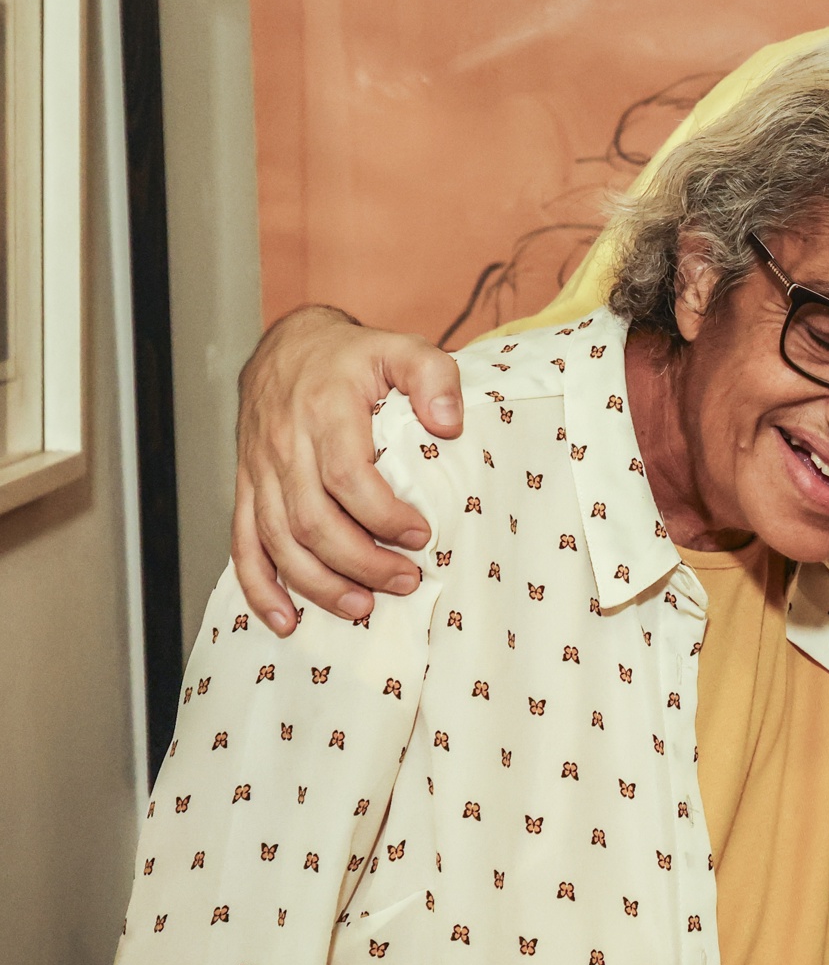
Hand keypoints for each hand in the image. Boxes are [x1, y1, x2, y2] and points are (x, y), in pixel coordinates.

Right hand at [233, 305, 462, 635]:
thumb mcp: (402, 347)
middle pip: (312, 520)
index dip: (383, 515)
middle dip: (360, 561)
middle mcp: (285, 446)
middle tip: (405, 581)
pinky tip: (286, 618)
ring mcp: (260, 471)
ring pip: (278, 541)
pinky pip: (243, 545)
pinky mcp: (246, 489)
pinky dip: (260, 588)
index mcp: (325, 410)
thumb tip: (449, 424)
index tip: (421, 535)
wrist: (286, 346)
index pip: (348, 476)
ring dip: (318, 582)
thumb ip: (434, 376)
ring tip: (361, 606)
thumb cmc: (350, 355)